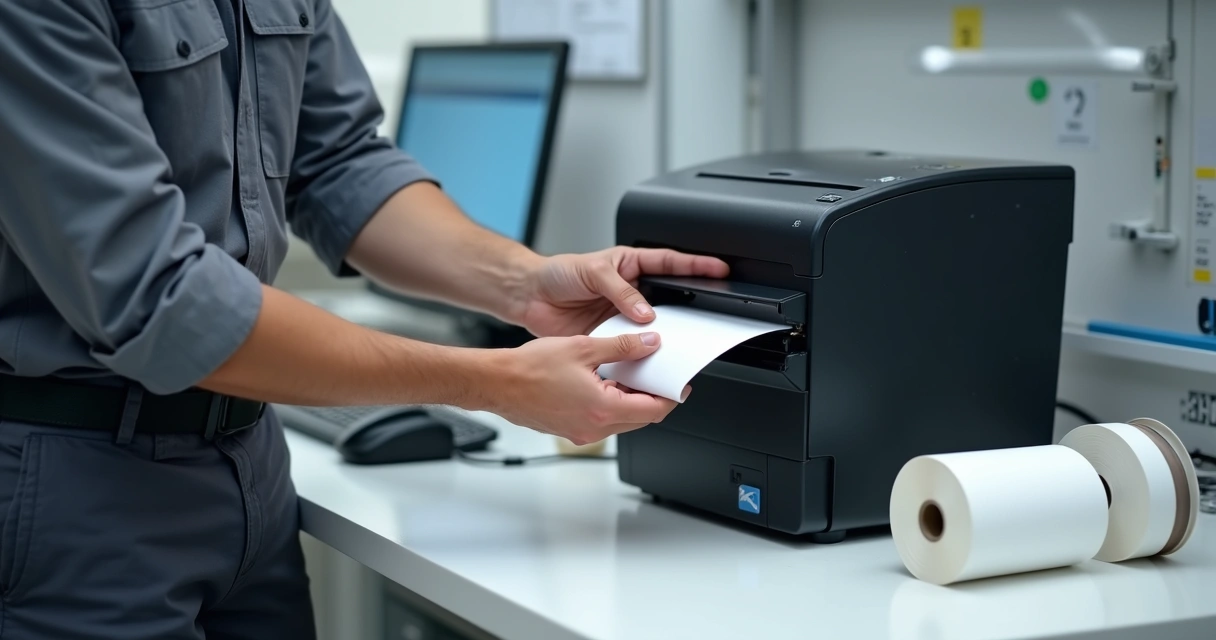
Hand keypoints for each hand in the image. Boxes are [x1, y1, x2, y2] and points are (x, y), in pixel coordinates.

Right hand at [487, 332, 688, 443]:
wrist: (496, 383)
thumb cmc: (529, 368)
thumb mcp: (583, 347)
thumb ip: (622, 347)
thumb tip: (648, 345)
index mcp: (603, 409)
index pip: (654, 410)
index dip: (670, 396)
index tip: (678, 385)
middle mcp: (595, 428)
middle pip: (640, 418)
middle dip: (652, 397)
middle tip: (656, 375)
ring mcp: (581, 433)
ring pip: (621, 421)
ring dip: (630, 401)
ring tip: (628, 374)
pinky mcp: (570, 430)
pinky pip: (602, 421)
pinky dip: (610, 405)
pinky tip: (603, 382)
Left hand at [516, 246, 728, 336]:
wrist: (530, 297)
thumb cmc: (557, 274)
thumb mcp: (592, 270)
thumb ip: (620, 290)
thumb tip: (644, 310)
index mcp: (632, 266)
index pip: (671, 264)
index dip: (696, 266)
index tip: (719, 269)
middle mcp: (631, 292)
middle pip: (668, 300)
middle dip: (688, 308)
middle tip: (705, 315)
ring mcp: (622, 315)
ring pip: (652, 327)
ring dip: (662, 335)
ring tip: (677, 343)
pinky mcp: (611, 337)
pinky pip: (631, 347)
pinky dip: (639, 354)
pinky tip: (647, 359)